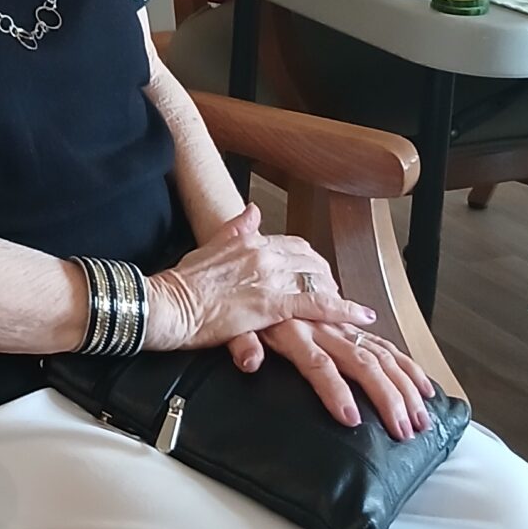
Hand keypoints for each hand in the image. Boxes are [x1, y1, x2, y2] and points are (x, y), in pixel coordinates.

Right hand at [144, 203, 375, 350]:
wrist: (167, 303)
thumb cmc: (180, 283)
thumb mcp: (208, 246)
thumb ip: (235, 229)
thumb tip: (252, 210)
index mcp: (249, 241)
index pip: (292, 244)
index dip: (309, 260)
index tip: (318, 271)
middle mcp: (264, 253)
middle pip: (310, 260)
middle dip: (328, 276)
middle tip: (338, 293)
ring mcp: (270, 277)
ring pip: (318, 279)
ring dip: (338, 294)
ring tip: (353, 310)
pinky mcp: (272, 303)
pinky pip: (317, 304)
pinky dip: (343, 310)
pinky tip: (360, 317)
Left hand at [241, 318, 437, 440]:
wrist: (250, 267)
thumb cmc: (240, 304)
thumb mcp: (231, 324)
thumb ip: (241, 342)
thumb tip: (249, 360)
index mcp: (292, 330)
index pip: (316, 363)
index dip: (333, 389)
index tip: (350, 418)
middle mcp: (322, 328)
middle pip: (360, 362)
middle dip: (387, 397)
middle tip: (403, 430)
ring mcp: (338, 328)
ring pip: (379, 355)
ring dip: (403, 387)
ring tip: (420, 419)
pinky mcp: (347, 327)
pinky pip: (381, 345)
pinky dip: (404, 365)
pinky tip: (421, 385)